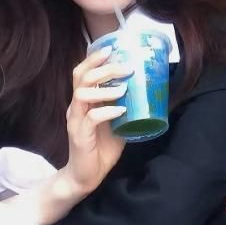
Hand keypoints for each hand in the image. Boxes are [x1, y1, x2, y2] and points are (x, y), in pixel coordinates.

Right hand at [63, 46, 132, 195]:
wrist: (86, 176)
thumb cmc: (101, 146)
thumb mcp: (117, 121)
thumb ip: (126, 106)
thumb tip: (149, 91)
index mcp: (83, 101)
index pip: (82, 72)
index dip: (93, 59)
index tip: (110, 48)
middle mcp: (76, 107)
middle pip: (82, 78)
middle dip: (105, 68)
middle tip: (126, 67)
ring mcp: (75, 120)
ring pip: (82, 94)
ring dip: (105, 88)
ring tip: (124, 88)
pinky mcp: (79, 135)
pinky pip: (90, 118)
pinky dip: (107, 111)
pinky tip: (121, 110)